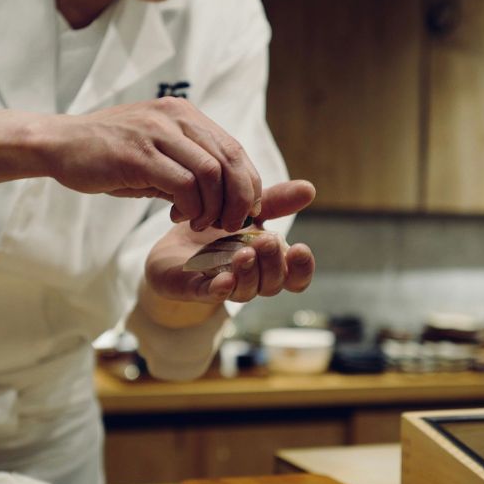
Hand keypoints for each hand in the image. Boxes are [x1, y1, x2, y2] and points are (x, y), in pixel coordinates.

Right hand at [38, 98, 261, 231]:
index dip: (247, 182)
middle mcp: (175, 118)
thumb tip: (220, 198)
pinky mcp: (138, 156)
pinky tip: (178, 217)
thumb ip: (185, 167)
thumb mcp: (154, 153)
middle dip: (239, 198)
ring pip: (211, 173)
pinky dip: (190, 207)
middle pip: (230, 159)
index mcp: (183, 115)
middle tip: (231, 224)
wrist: (59, 144)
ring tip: (202, 223)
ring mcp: (157, 134)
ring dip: (214, 207)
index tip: (244, 209)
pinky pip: (183, 185)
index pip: (233, 148)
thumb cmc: (106, 153)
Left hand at [144, 180, 316, 305]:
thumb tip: (309, 188)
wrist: (174, 244)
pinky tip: (224, 279)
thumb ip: (276, 202)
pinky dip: (219, 290)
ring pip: (246, 291)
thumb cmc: (218, 231)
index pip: (295, 277)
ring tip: (244, 253)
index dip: (302, 268)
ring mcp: (225, 287)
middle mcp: (252, 280)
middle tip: (267, 241)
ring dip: (249, 273)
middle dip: (273, 264)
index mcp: (269, 264)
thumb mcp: (247, 210)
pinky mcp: (195, 289)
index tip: (300, 248)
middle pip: (273, 284)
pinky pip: (210, 295)